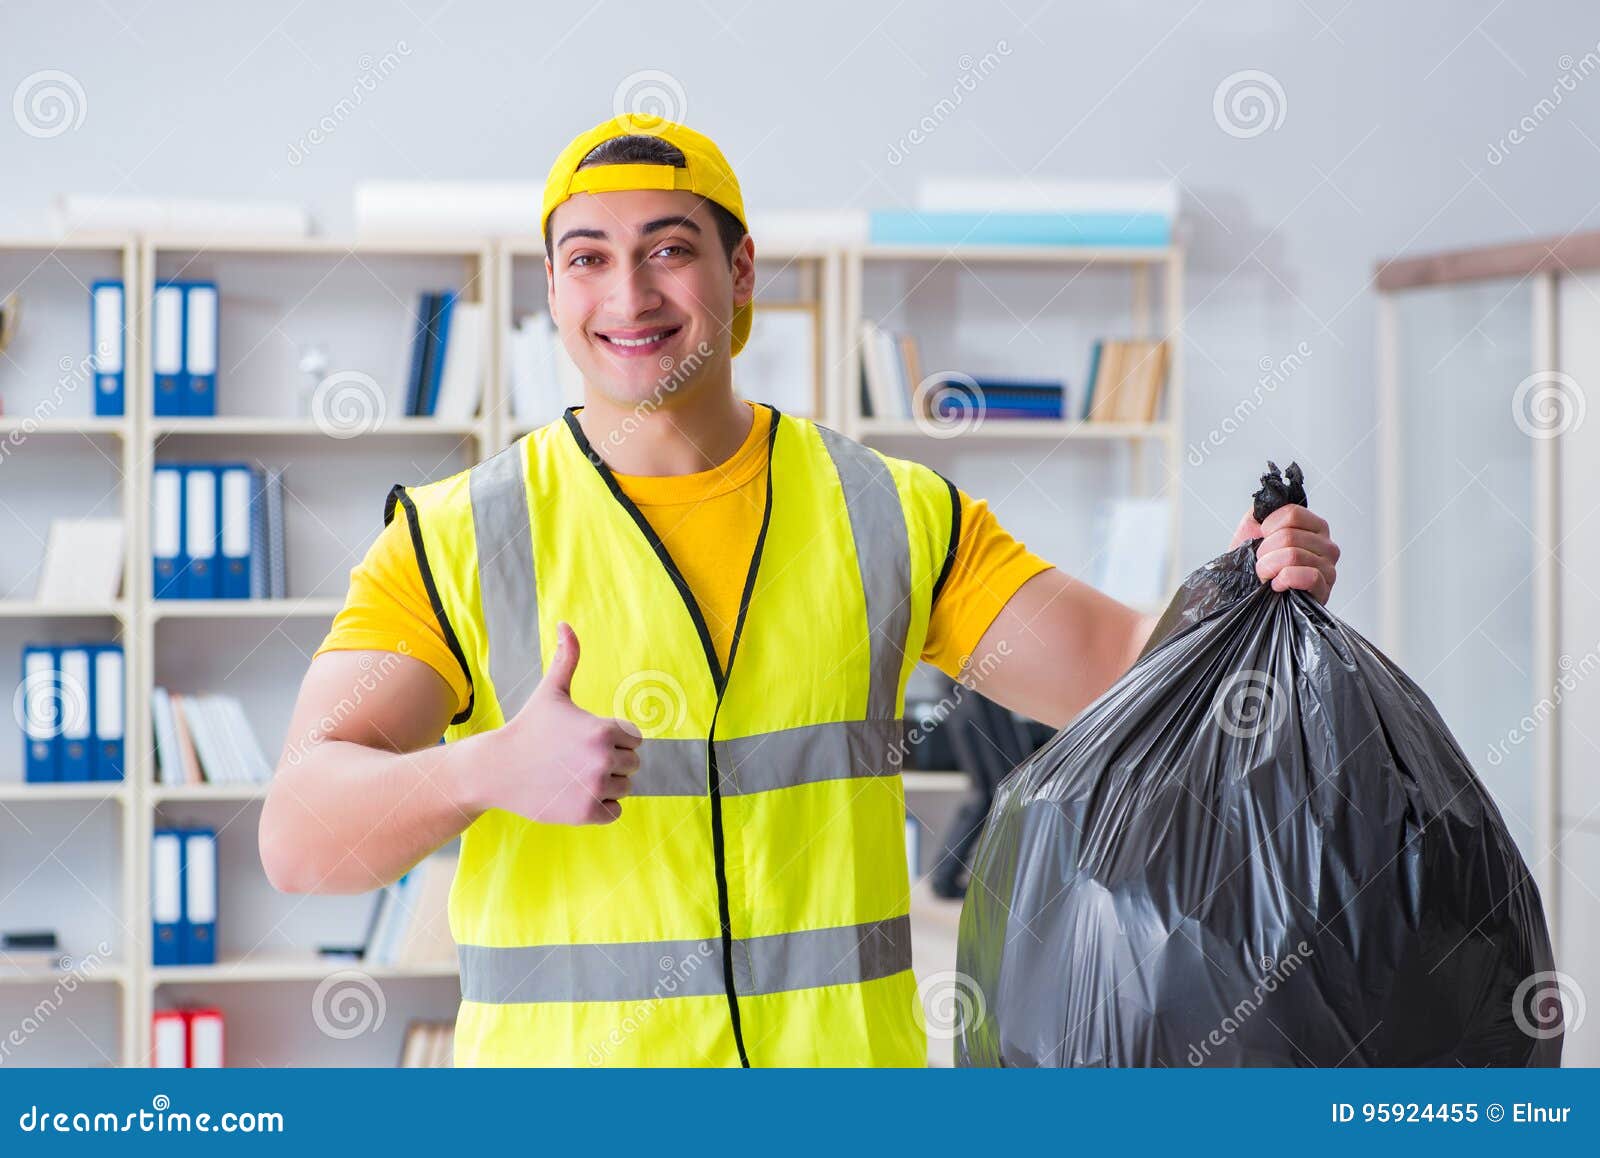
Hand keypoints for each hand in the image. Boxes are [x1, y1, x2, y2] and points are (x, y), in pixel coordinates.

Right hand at [471, 621, 642, 823]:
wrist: (497, 769)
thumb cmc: (529, 728)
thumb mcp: (551, 692)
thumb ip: (566, 658)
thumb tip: (565, 624)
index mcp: (605, 730)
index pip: (635, 738)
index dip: (613, 738)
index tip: (584, 739)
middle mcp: (604, 759)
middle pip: (632, 764)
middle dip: (611, 761)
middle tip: (576, 760)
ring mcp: (596, 789)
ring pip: (625, 788)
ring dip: (606, 784)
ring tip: (574, 776)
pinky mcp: (587, 813)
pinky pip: (615, 812)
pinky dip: (600, 807)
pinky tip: (575, 794)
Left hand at [1228, 504, 1338, 603]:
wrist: (1248, 595)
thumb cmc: (1253, 564)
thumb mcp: (1251, 531)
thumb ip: (1261, 511)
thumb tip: (1268, 501)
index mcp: (1314, 527)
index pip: (1293, 513)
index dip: (1269, 526)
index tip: (1261, 538)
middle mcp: (1327, 545)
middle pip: (1290, 536)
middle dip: (1264, 551)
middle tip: (1261, 562)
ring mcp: (1329, 568)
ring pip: (1294, 555)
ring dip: (1269, 567)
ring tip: (1266, 575)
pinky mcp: (1325, 589)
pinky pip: (1308, 576)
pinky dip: (1285, 579)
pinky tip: (1277, 585)